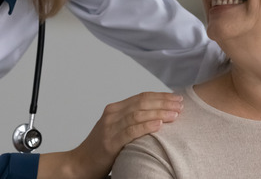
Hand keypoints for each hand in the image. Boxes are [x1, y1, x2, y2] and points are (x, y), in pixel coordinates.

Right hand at [43, 91, 182, 177]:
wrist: (79, 163)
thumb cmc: (100, 149)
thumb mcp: (115, 129)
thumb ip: (131, 120)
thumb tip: (158, 116)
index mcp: (114, 109)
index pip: (141, 97)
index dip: (160, 96)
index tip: (176, 98)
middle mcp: (112, 115)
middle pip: (142, 103)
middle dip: (164, 102)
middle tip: (180, 104)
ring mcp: (109, 128)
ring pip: (138, 114)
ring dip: (159, 113)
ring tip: (175, 114)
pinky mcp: (109, 143)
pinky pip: (131, 131)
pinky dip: (146, 126)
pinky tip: (159, 125)